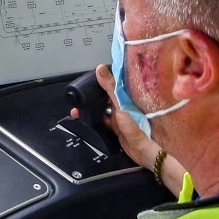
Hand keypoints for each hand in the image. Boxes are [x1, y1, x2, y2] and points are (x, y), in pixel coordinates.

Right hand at [73, 64, 184, 188]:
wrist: (140, 150)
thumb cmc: (136, 125)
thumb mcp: (120, 104)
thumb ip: (111, 87)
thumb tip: (100, 69)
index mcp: (126, 96)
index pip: (111, 83)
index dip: (101, 80)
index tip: (89, 77)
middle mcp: (122, 105)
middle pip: (104, 96)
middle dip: (91, 96)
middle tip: (79, 96)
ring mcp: (118, 117)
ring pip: (101, 109)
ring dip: (91, 108)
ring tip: (77, 109)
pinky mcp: (115, 128)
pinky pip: (102, 121)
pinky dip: (94, 120)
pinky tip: (85, 119)